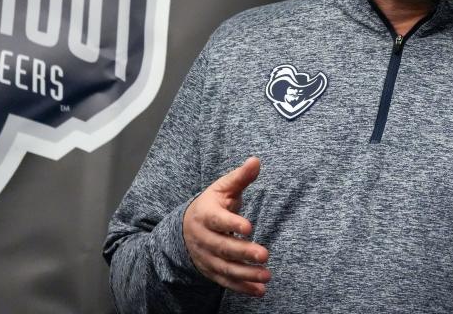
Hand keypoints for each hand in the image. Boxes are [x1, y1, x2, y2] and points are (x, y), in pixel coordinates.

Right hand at [183, 156, 271, 295]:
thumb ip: (241, 177)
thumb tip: (256, 161)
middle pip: (223, 247)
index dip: (232, 223)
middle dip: (244, 253)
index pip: (218, 220)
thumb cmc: (212, 204)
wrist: (186, 227)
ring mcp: (206, 257)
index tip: (249, 227)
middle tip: (265, 255)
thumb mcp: (223, 188)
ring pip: (225, 268)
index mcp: (206, 215)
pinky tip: (260, 291)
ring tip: (266, 276)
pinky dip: (242, 288)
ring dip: (246, 274)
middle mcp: (203, 238)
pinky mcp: (211, 271)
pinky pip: (226, 282)